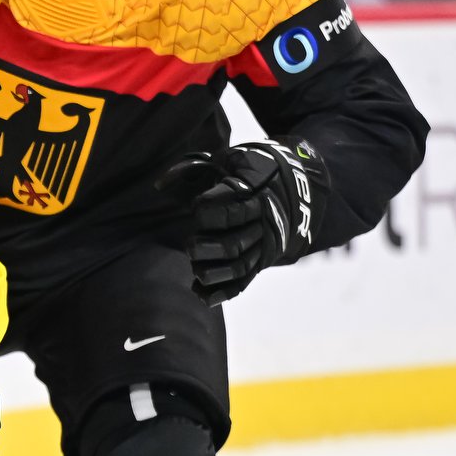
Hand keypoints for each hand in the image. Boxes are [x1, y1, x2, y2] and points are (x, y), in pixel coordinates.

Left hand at [161, 141, 316, 304]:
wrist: (297, 186)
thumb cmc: (250, 170)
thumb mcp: (230, 159)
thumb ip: (195, 167)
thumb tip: (158, 185)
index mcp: (256, 197)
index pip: (231, 210)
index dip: (208, 211)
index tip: (196, 207)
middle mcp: (263, 224)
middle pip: (234, 245)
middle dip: (208, 249)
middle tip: (190, 246)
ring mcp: (264, 245)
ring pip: (239, 266)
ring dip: (214, 273)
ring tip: (196, 271)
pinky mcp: (262, 260)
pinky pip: (244, 281)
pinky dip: (223, 292)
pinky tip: (202, 296)